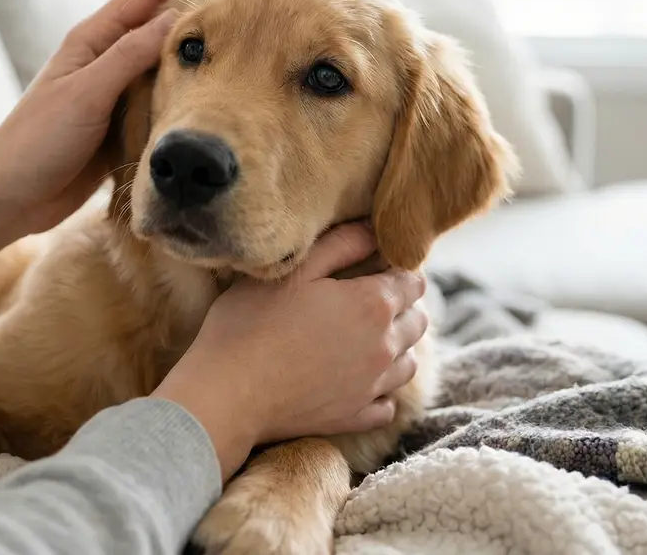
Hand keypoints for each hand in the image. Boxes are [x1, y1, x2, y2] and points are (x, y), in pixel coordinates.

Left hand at [0, 0, 217, 275]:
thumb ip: (130, 55)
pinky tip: (213, 105)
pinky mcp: (119, 127)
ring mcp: (113, 94)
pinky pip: (159, 104)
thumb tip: (176, 16)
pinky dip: (184, 99)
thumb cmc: (38, 141)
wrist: (10, 198)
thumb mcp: (88, 92)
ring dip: (197, 61)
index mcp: (93, 39)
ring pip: (164, 66)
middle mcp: (105, 60)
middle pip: (160, 25)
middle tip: (250, 19)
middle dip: (200, 17)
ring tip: (242, 59)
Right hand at [153, 223, 428, 480]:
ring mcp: (372, 387)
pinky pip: (387, 404)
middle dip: (404, 307)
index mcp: (373, 304)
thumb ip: (342, 244)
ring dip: (398, 347)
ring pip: (409, 363)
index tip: (378, 269)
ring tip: (368, 339)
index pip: (413, 282)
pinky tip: (359, 381)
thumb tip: (375, 228)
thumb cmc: (252, 322)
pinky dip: (381, 391)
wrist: (228, 393)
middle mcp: (384, 346)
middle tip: (373, 300)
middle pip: (418, 321)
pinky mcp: (355, 417)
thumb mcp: (295, 269)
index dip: (399, 271)